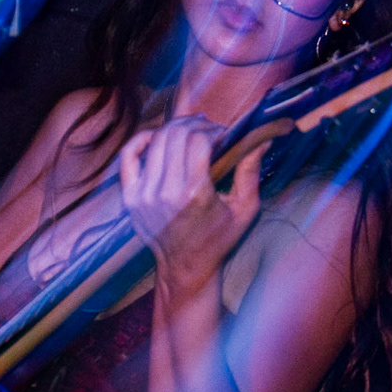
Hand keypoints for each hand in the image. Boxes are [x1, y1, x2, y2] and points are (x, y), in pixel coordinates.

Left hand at [117, 114, 261, 295]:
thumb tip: (262, 138)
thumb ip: (251, 172)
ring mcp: (144, 194)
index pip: (199, 141)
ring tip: (190, 132)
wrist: (185, 267)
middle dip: (196, 124)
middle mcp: (166, 193)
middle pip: (176, 135)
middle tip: (208, 129)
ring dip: (175, 128)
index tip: (223, 135)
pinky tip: (158, 137)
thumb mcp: (244, 209)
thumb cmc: (218, 238)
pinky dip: (142, 139)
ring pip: (156, 140)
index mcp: (195, 195)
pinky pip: (129, 155)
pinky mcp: (130, 197)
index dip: (213, 130)